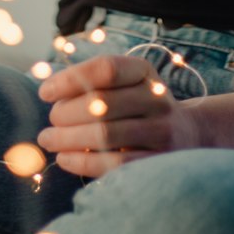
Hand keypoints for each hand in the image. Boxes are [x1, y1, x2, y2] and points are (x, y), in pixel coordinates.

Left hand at [36, 54, 198, 177]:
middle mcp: (157, 98)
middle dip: (65, 114)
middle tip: (50, 123)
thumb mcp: (124, 84)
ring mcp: (161, 131)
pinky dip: (82, 162)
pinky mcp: (158, 162)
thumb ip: (92, 84)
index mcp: (144, 72)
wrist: (188, 133)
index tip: (45, 93)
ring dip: (67, 139)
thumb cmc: (138, 106)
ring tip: (48, 140)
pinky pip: (114, 164)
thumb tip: (48, 93)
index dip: (70, 79)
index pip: (106, 68)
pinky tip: (65, 159)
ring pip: (105, 135)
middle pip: (101, 103)